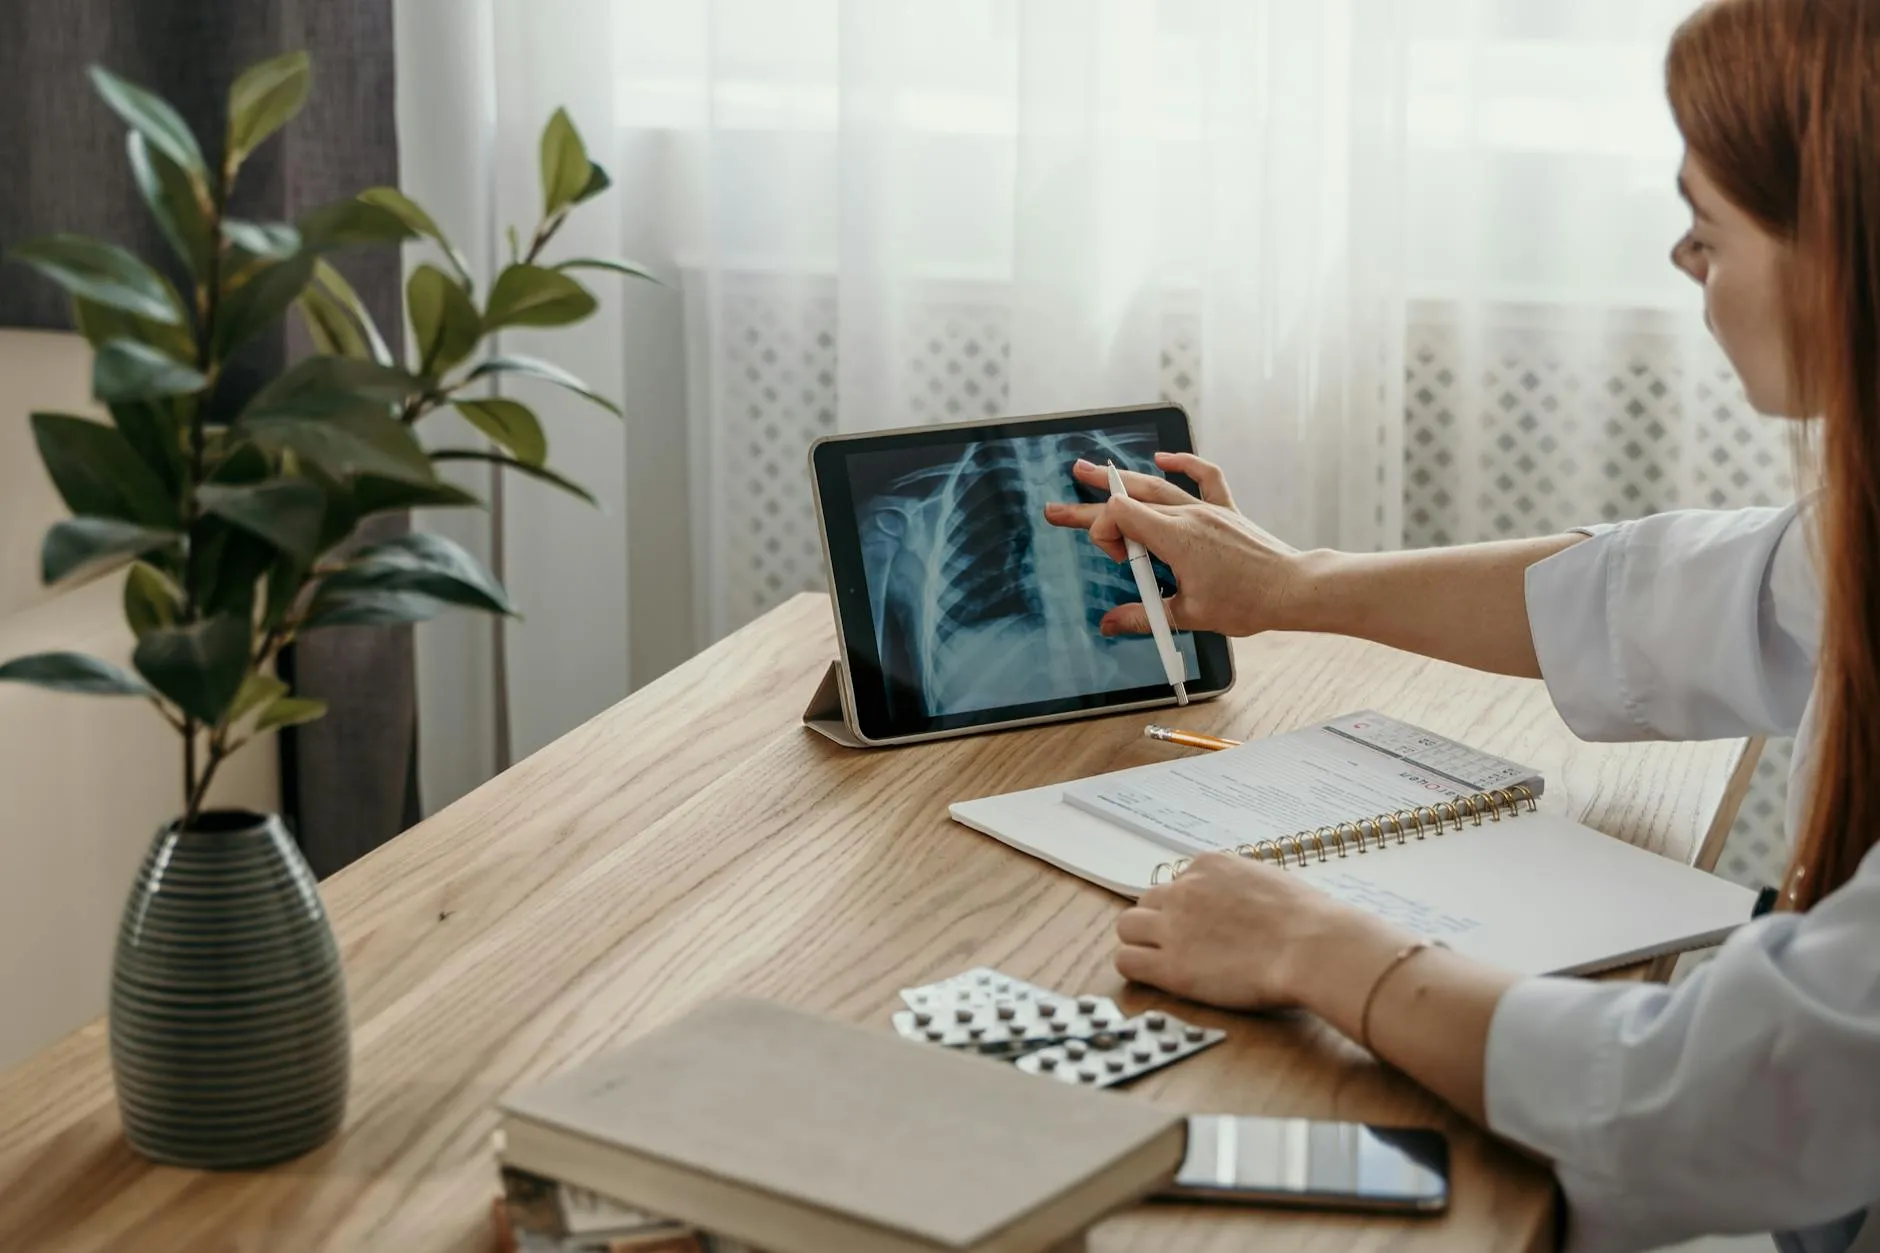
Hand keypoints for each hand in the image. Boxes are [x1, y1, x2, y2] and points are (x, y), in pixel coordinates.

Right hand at [1041, 453, 1301, 637]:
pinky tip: (1164, 458)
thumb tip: (1109, 623)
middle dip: (1088, 503)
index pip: (1119, 515)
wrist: (1292, 589)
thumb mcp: (1187, 614)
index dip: (1105, 533)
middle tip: (1056, 508)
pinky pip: (1204, 477)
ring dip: (1121, 478)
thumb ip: (1142, 616)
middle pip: (1127, 499)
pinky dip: (1183, 464)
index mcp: (1174, 537)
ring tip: (1090, 470)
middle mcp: (1187, 515)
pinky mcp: (1225, 511)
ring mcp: (1207, 510)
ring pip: (1156, 486)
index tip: (1121, 561)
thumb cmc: (1246, 603)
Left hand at [1115, 852, 1403, 1010]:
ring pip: (1128, 927)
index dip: (1187, 907)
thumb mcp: (1270, 882)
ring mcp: (1173, 926)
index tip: (1203, 925)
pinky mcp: (1170, 966)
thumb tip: (1237, 902)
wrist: (1313, 947)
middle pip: (1147, 901)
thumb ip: (1241, 888)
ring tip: (1167, 961)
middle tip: (1184, 946)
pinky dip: (1137, 968)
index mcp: (1209, 865)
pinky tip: (1158, 978)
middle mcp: (1184, 889)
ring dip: (1143, 942)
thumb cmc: (1309, 921)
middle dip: (1160, 921)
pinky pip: (1127, 961)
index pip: (1178, 882)